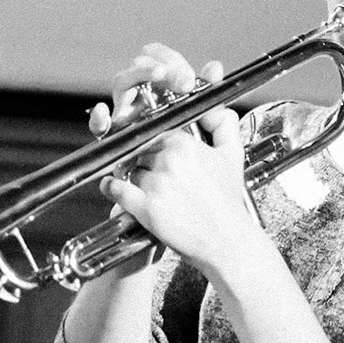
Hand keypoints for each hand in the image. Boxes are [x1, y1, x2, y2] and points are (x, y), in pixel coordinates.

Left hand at [89, 45, 260, 275]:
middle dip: (139, 154)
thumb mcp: (232, 155)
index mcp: (185, 143)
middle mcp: (168, 160)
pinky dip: (111, 187)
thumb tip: (214, 101)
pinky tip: (114, 187)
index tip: (145, 140)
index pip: (153, 128)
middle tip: (144, 164)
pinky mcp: (145, 208)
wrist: (226, 241)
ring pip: (127, 167)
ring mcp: (156, 184)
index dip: (148, 135)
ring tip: (140, 182)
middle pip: (137, 147)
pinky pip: (116, 189)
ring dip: (129, 172)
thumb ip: (222, 122)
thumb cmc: (227, 201)